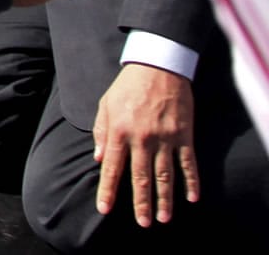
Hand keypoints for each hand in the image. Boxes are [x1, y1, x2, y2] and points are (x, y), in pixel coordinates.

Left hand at [95, 64, 197, 226]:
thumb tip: (98, 159)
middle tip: (143, 223)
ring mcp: (164, 138)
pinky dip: (191, 181)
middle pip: (140, 177)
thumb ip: (101, 132)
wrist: (157, 66)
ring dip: (165, 198)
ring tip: (164, 218)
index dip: (108, 190)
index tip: (104, 209)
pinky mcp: (184, 135)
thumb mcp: (105, 105)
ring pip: (165, 175)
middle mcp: (141, 138)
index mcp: (119, 131)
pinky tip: (191, 197)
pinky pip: (188, 162)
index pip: (112, 167)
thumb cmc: (127, 86)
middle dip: (140, 203)